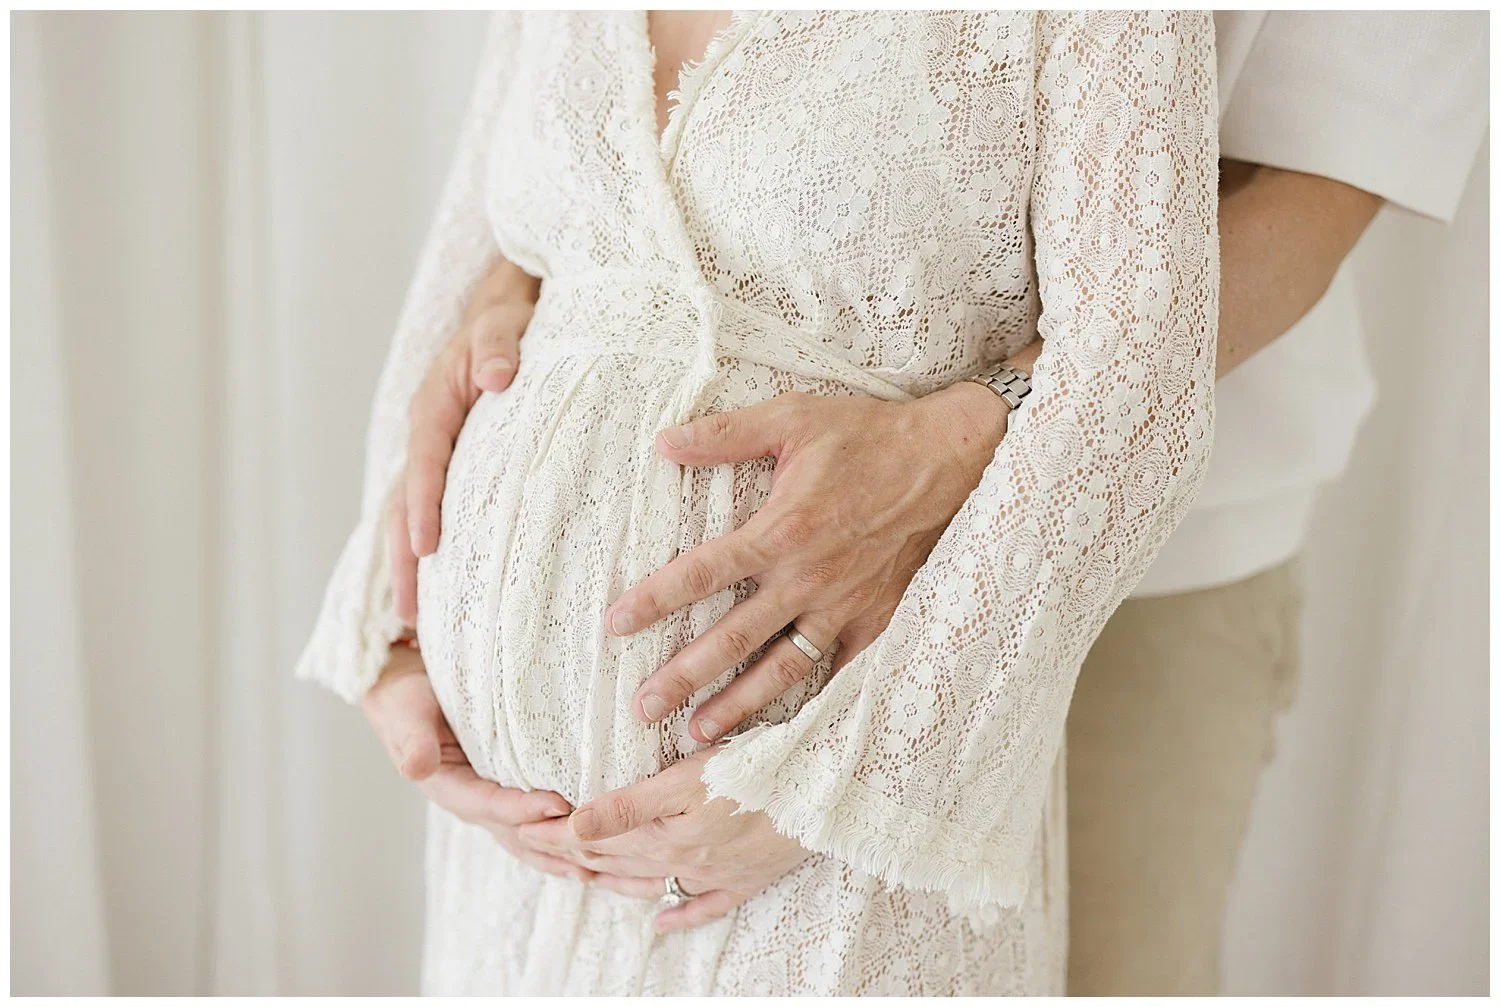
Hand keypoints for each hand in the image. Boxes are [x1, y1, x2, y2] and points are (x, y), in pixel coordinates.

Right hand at [361, 643, 591, 882]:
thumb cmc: (407, 700)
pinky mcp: (503, 790)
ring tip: (599, 869)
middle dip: (553, 844)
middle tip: (595, 850)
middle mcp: (472, 803)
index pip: (493, 805)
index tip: (560, 805)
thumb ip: (413, 740)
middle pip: (517, 832)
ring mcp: (489, 801)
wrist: (403, 695)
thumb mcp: (407, 714)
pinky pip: (533, 821)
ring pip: (528, 836)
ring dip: (559, 853)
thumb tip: (415, 767)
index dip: (525, 809)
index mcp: (450, 789)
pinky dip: (557, 837)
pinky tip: (588, 849)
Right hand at [388, 259, 539, 624]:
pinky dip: (441, 553)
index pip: (423, 463)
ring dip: (414, 567)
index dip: (420, 506)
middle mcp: (429, 438)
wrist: (513, 310)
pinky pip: (443, 514)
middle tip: (410, 615)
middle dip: (405, 560)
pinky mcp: (459, 470)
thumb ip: (499, 343)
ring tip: (419, 623)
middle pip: (405, 505)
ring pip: (415, 517)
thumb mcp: (505, 321)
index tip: (425, 548)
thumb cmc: (513, 317)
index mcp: (434, 408)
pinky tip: (455, 595)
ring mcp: (441, 458)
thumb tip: (497, 375)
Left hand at [516, 748, 810, 931]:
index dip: (555, 832)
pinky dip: (676, 915)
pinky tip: (658, 922)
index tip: (520, 826)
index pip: (595, 837)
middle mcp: (685, 863)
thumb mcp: (686, 781)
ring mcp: (716, 876)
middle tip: (535, 849)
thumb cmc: (758, 773)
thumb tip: (574, 826)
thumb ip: (629, 806)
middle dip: (572, 856)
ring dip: (612, 882)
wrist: (826, 796)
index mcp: (665, 836)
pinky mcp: (747, 879)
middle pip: (616, 862)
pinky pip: (702, 907)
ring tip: (582, 878)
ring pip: (650, 884)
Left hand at [606, 381, 1010, 742]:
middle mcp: (809, 578)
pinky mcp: (878, 618)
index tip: (615, 625)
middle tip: (644, 707)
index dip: (654, 600)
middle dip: (684, 676)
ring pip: (782, 668)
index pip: (703, 572)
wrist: (951, 458)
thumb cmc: (869, 435)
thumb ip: (726, 434)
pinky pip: (839, 670)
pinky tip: (782, 729)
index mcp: (782, 530)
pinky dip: (810, 701)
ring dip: (738, 705)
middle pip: (733, 638)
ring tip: (698, 736)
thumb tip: (665, 442)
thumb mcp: (794, 418)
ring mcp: (845, 605)